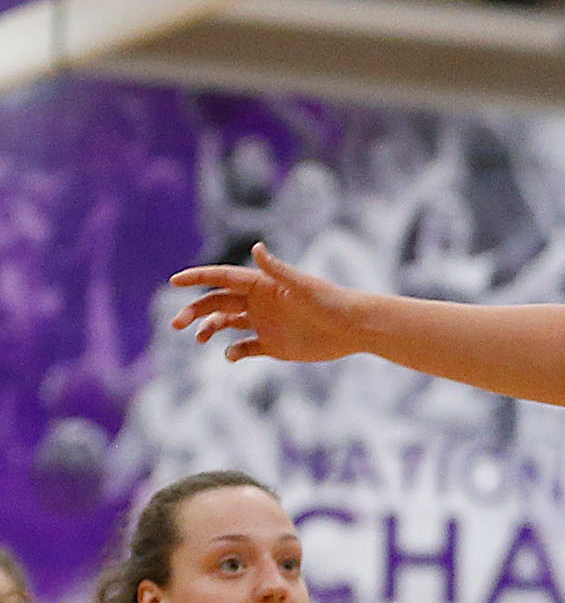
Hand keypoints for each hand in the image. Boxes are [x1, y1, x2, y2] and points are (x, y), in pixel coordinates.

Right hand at [169, 243, 363, 362]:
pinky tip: (232, 354)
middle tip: (177, 322)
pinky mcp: (272, 345)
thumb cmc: (330, 301)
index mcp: (263, 284)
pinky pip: (244, 348)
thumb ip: (276, 269)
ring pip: (225, 324)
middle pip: (217, 302)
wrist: (353, 328)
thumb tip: (256, 247)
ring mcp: (264, 324)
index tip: (174, 281)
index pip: (223, 278)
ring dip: (208, 329)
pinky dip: (233, 352)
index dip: (198, 278)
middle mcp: (259, 302)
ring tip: (200, 339)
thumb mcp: (302, 285)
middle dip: (194, 310)